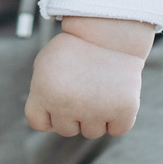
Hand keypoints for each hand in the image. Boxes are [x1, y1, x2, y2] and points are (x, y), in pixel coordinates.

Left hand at [23, 18, 150, 137]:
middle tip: (83, 87)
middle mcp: (67, 105)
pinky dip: (118, 117)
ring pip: (92, 132)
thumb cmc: (77, 48)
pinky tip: (116, 95)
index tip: (58, 99)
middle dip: (74, 113)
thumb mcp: (47, 63)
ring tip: (99, 87)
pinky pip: (116, 129)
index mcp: (44, 92)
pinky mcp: (123, 110)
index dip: (48, 114)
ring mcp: (96, 110)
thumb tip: (49, 124)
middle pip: (66, 129)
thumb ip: (41, 93)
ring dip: (96, 115)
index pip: (39, 122)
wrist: (111, 31)